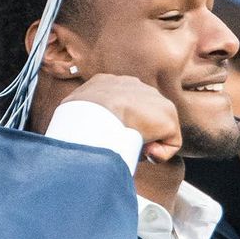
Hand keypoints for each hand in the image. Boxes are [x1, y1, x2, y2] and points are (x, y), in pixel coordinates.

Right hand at [64, 74, 181, 162]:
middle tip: (117, 146)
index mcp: (106, 83)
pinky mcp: (168, 115)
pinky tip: (144, 152)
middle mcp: (133, 86)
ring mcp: (153, 98)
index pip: (118, 106)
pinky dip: (159, 155)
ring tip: (129, 149)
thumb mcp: (69, 116)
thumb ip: (81, 119)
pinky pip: (170, 144)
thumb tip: (82, 137)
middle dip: (133, 135)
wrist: (96, 117)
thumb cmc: (76, 122)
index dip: (115, 126)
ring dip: (144, 145)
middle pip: (140, 117)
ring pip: (155, 131)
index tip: (106, 139)